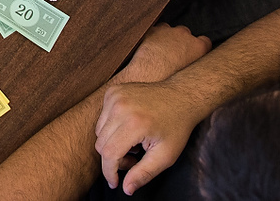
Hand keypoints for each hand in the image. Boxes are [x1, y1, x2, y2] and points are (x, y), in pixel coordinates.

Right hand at [94, 26, 211, 195]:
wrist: (180, 96)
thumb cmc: (176, 127)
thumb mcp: (165, 156)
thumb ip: (144, 174)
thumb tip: (126, 189)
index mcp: (134, 124)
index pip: (109, 154)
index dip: (109, 172)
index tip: (115, 182)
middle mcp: (120, 107)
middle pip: (101, 143)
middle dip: (114, 158)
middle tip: (134, 158)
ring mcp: (114, 96)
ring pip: (99, 131)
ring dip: (111, 142)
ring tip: (133, 142)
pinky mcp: (112, 91)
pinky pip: (102, 117)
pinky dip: (111, 127)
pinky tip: (129, 127)